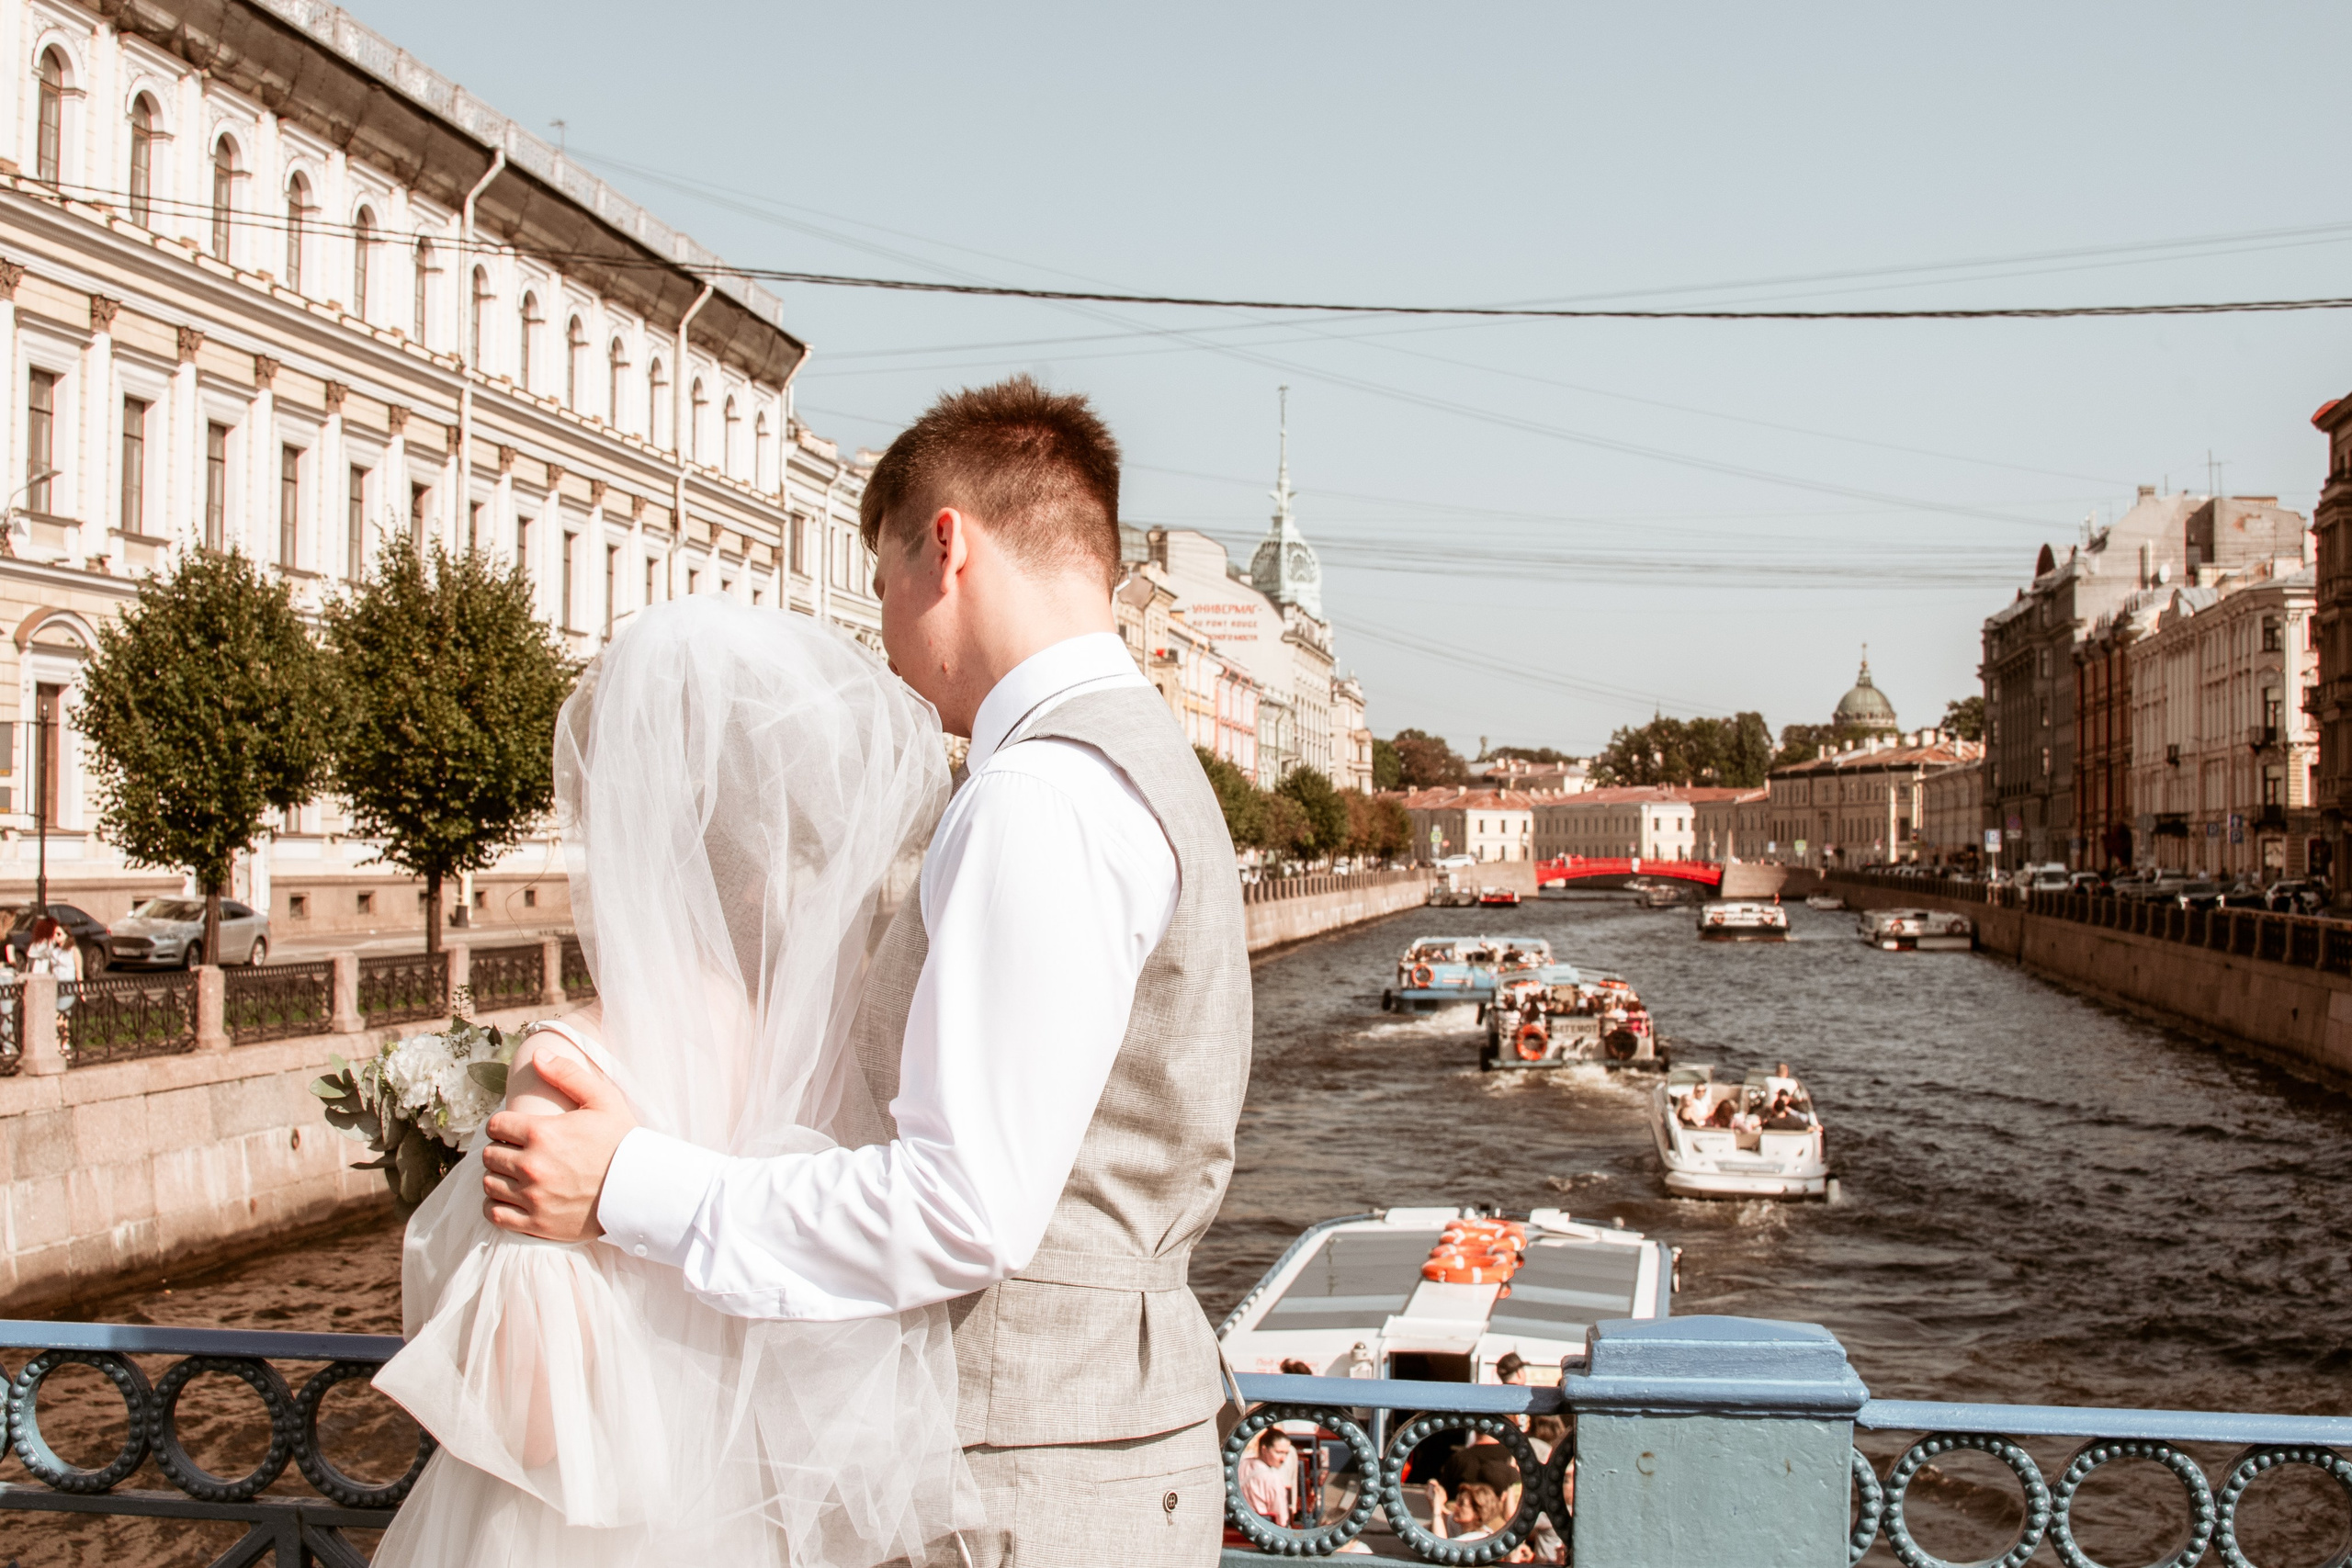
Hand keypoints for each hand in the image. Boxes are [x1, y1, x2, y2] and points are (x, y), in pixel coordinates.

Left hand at [481, 1049, 635, 1242]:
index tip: (516, 1130)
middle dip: (501, 1150)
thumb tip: (537, 1055)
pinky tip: (512, 1198)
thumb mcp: (603, 1099)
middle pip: (490, 1155)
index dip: (504, 1125)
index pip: (495, 1126)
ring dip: (498, 1177)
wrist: (643, 1188)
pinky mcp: (536, 1224)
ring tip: (517, 1174)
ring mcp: (533, 1197)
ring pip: (489, 1184)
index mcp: (542, 1132)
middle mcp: (532, 1165)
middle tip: (519, 1152)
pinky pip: (495, 1214)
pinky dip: (496, 1205)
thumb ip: (568, 1074)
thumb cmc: (624, 1141)